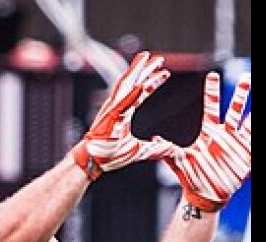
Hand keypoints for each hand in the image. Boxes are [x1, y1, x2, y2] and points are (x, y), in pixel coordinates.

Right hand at [72, 51, 169, 179]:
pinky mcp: (109, 116)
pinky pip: (122, 102)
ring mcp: (113, 109)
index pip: (142, 93)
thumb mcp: (142, 151)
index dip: (153, 82)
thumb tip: (171, 149)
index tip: (165, 73)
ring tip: (146, 57)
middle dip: (147, 70)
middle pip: (135, 83)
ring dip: (136, 71)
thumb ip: (158, 149)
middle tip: (160, 58)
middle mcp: (119, 106)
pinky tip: (141, 84)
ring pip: (126, 84)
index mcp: (125, 112)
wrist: (94, 161)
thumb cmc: (112, 155)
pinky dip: (131, 93)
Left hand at [156, 72, 250, 211]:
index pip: (212, 107)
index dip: (212, 91)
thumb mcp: (179, 162)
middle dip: (241, 93)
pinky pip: (253, 139)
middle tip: (247, 77)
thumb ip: (168, 150)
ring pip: (247, 122)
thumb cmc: (192, 178)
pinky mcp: (245, 155)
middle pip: (234, 109)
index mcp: (209, 133)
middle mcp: (224, 135)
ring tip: (256, 93)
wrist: (206, 196)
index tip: (212, 75)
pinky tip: (258, 120)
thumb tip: (154, 139)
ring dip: (252, 109)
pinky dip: (256, 129)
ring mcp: (236, 144)